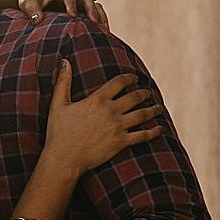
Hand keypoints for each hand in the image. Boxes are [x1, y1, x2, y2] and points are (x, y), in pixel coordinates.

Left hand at [4, 0, 108, 27]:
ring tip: (105, 29)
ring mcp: (78, 2)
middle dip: (91, 10)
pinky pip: (94, 13)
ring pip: (94, 5)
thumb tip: (38, 20)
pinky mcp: (80, 10)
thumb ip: (32, 10)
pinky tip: (104, 34)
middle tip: (95, 22)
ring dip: (100, 16)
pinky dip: (100, 21)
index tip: (72, 16)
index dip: (71, 4)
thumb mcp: (27, 2)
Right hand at [44, 62, 163, 173]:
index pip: (119, 82)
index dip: (130, 78)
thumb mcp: (58, 104)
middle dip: (144, 93)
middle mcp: (111, 111)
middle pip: (135, 97)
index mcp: (97, 99)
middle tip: (148, 93)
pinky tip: (160, 129)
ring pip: (143, 114)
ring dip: (153, 109)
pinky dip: (154, 131)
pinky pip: (143, 135)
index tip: (135, 78)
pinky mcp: (121, 142)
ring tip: (158, 107)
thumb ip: (63, 82)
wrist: (64, 158)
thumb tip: (64, 61)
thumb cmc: (59, 132)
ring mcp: (118, 127)